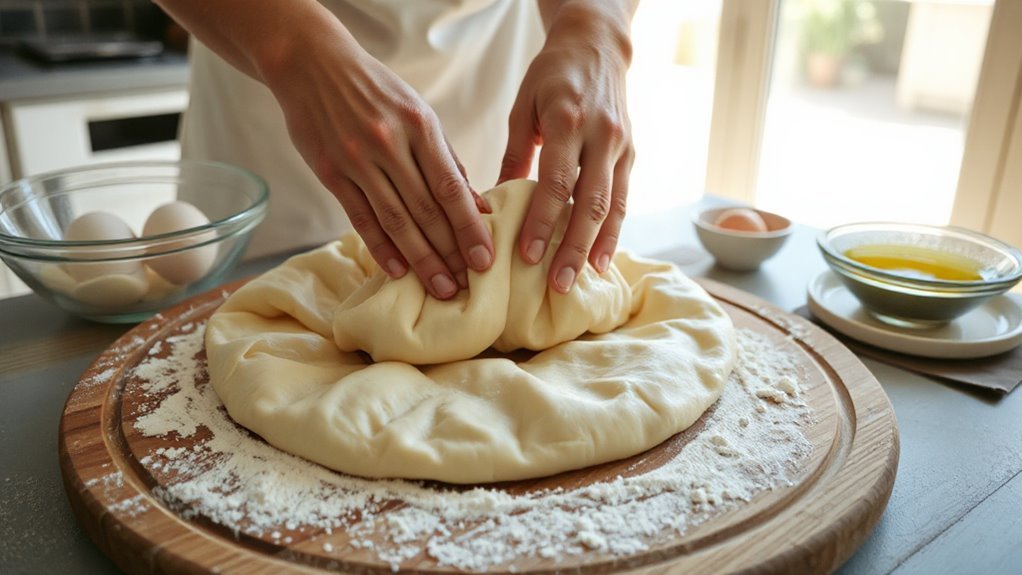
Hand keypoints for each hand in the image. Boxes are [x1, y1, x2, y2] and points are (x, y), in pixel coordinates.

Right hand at [263, 24, 493, 299]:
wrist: (313, 64)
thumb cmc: (376, 91)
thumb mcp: (418, 112)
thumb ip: (447, 159)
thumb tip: (479, 204)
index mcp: (420, 126)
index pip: (451, 188)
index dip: (470, 228)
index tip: (486, 259)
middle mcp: (389, 144)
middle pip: (426, 210)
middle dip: (450, 252)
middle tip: (468, 286)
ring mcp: (357, 160)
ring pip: (395, 220)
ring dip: (420, 259)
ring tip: (440, 288)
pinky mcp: (331, 172)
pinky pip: (360, 217)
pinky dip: (380, 247)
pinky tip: (396, 271)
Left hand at [499, 1, 635, 292]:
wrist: (598, 46)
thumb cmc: (552, 77)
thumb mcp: (524, 107)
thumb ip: (515, 155)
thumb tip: (494, 203)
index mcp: (568, 121)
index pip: (557, 182)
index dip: (543, 222)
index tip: (527, 255)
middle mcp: (601, 136)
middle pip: (590, 202)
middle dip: (573, 247)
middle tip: (557, 284)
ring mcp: (622, 146)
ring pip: (614, 206)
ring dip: (598, 246)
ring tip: (583, 279)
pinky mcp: (632, 154)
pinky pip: (625, 199)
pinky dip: (614, 231)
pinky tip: (602, 258)